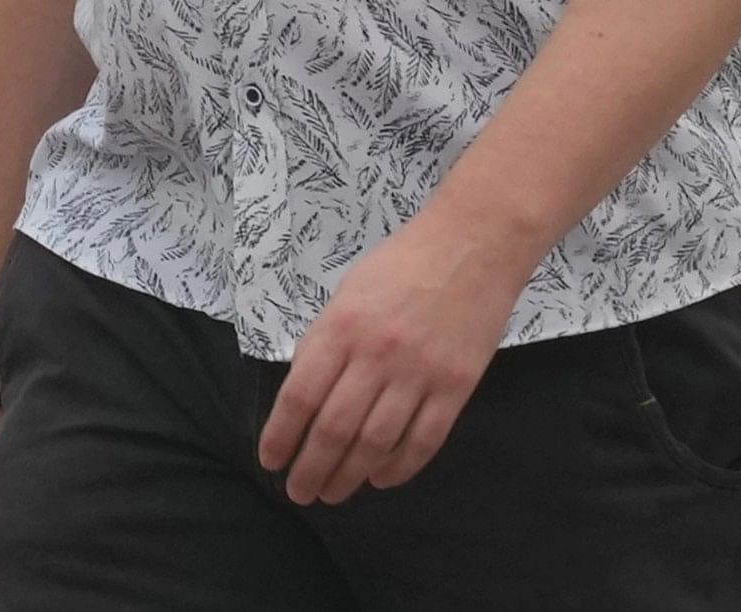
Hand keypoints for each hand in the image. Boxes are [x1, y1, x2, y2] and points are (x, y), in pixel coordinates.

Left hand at [256, 211, 530, 504]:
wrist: (471, 246)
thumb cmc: (399, 266)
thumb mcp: (345, 295)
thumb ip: (325, 343)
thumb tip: (304, 396)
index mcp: (340, 328)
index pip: (300, 396)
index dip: (281, 435)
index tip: (269, 460)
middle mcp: (376, 354)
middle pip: (335, 427)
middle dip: (312, 467)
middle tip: (299, 494)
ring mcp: (420, 372)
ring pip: (377, 441)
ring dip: (350, 474)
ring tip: (333, 493)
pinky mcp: (458, 386)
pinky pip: (425, 439)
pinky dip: (400, 466)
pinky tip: (380, 479)